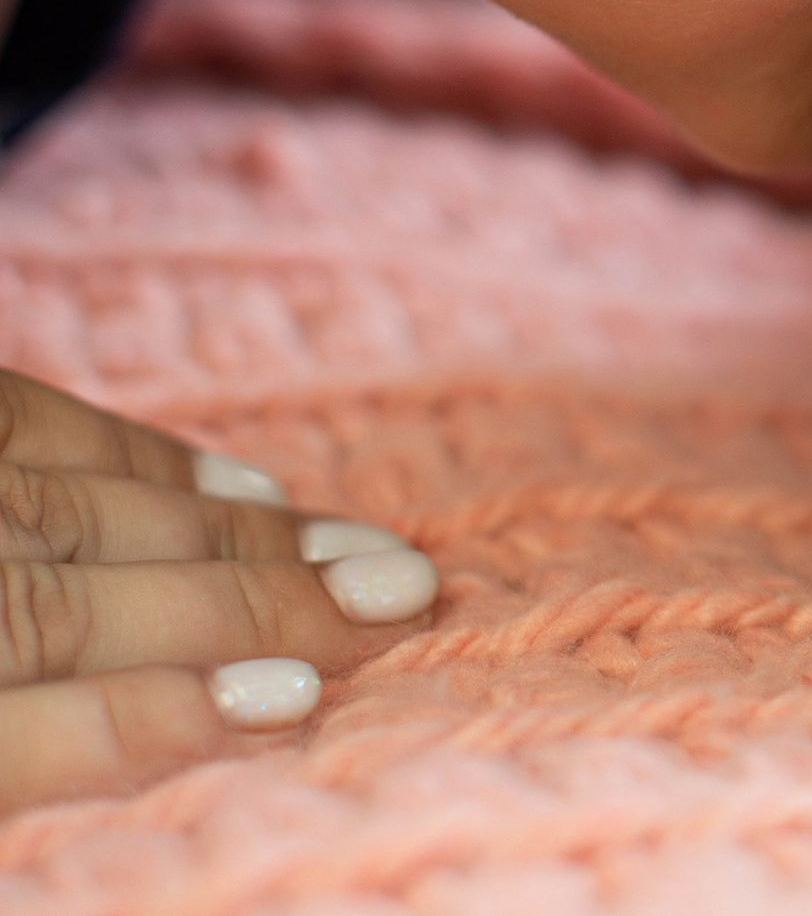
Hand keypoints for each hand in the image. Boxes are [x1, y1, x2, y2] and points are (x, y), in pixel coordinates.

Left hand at [0, 368, 438, 813]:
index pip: (60, 723)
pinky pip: (46, 425)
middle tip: (404, 599)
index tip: (298, 703)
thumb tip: (230, 725)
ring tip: (366, 551)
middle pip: (98, 609)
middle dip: (268, 602)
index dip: (170, 718)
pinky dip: (155, 459)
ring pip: (107, 518)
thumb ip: (29, 757)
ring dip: (252, 537)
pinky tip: (240, 489)